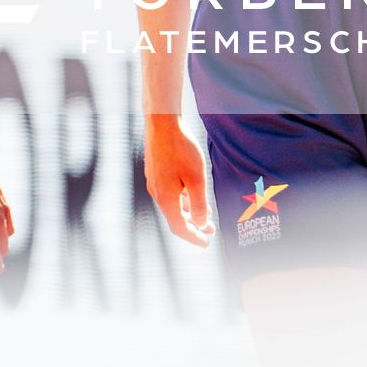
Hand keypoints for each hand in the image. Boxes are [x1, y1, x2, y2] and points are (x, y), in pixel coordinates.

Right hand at [144, 118, 213, 246]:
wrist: (162, 123)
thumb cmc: (181, 150)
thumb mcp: (196, 179)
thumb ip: (199, 204)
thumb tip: (201, 224)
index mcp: (166, 198)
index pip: (179, 227)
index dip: (194, 237)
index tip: (207, 244)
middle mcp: (157, 193)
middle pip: (175, 217)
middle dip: (194, 226)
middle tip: (211, 231)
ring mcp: (155, 181)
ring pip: (174, 204)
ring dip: (190, 211)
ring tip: (207, 214)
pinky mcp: (156, 172)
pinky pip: (171, 193)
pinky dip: (184, 199)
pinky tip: (194, 194)